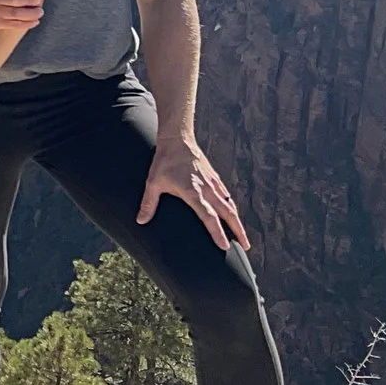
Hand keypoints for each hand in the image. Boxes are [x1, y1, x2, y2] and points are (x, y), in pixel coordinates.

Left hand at [139, 137, 250, 252]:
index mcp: (193, 192)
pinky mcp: (214, 177)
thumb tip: (140, 221)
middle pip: (228, 213)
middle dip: (238, 230)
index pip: (209, 216)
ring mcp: (212, 182)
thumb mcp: (153, 182)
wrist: (177, 138)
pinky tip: (233, 212)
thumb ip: (148, 203)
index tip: (225, 246)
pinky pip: (226, 194)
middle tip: (246, 246)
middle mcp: (207, 189)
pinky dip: (231, 206)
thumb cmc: (165, 161)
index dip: (217, 232)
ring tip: (242, 235)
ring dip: (237, 220)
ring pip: (229, 204)